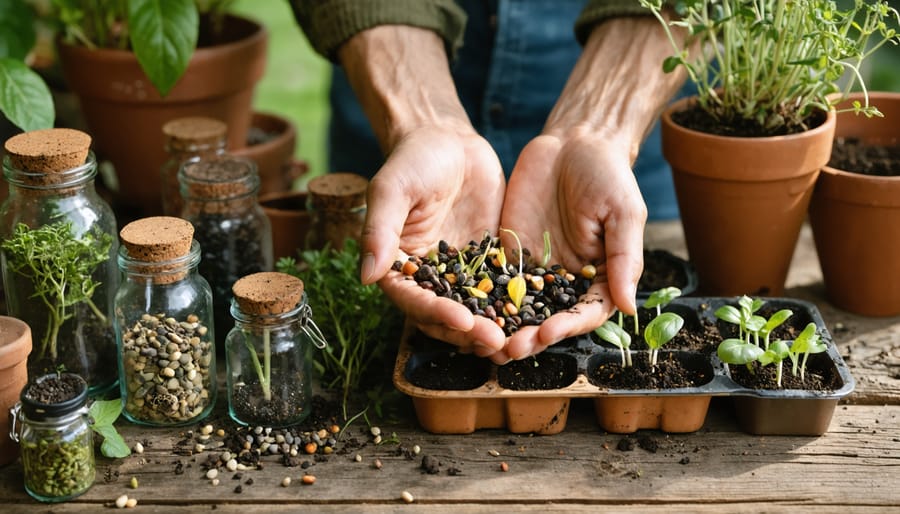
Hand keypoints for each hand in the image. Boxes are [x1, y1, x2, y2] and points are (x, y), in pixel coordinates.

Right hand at [363, 126, 510, 362]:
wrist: (449, 140)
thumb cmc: (413, 160)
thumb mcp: (392, 189)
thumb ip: (379, 231)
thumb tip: (365, 277)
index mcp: (398, 267)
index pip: (415, 301)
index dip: (437, 314)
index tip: (463, 321)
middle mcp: (428, 277)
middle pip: (446, 316)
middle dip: (470, 331)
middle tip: (497, 341)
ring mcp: (460, 273)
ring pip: (475, 310)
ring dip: (493, 328)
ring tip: (517, 342)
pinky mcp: (487, 262)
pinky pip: (500, 289)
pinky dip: (515, 305)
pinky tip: (536, 316)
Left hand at [493, 15, 689, 358]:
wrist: (574, 142)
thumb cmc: (609, 176)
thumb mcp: (624, 213)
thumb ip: (624, 258)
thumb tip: (629, 307)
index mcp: (599, 280)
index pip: (583, 314)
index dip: (566, 328)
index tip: (547, 334)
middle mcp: (565, 282)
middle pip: (547, 319)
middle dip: (528, 336)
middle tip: (508, 348)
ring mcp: (534, 270)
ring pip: (517, 308)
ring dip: (502, 326)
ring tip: (483, 338)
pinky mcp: (508, 254)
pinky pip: (492, 279)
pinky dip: (480, 296)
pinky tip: (463, 307)